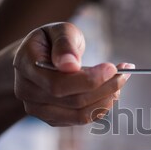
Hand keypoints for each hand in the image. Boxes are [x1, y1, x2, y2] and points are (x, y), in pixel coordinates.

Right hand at [12, 22, 131, 125]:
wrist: (39, 57)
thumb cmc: (53, 41)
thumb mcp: (60, 31)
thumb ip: (65, 44)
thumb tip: (70, 65)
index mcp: (26, 66)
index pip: (59, 84)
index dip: (89, 80)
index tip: (112, 68)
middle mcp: (28, 92)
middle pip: (74, 101)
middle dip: (105, 88)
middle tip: (124, 73)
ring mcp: (39, 109)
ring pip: (81, 114)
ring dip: (107, 99)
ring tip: (120, 81)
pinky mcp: (54, 119)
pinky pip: (82, 119)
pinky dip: (102, 106)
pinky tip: (110, 91)